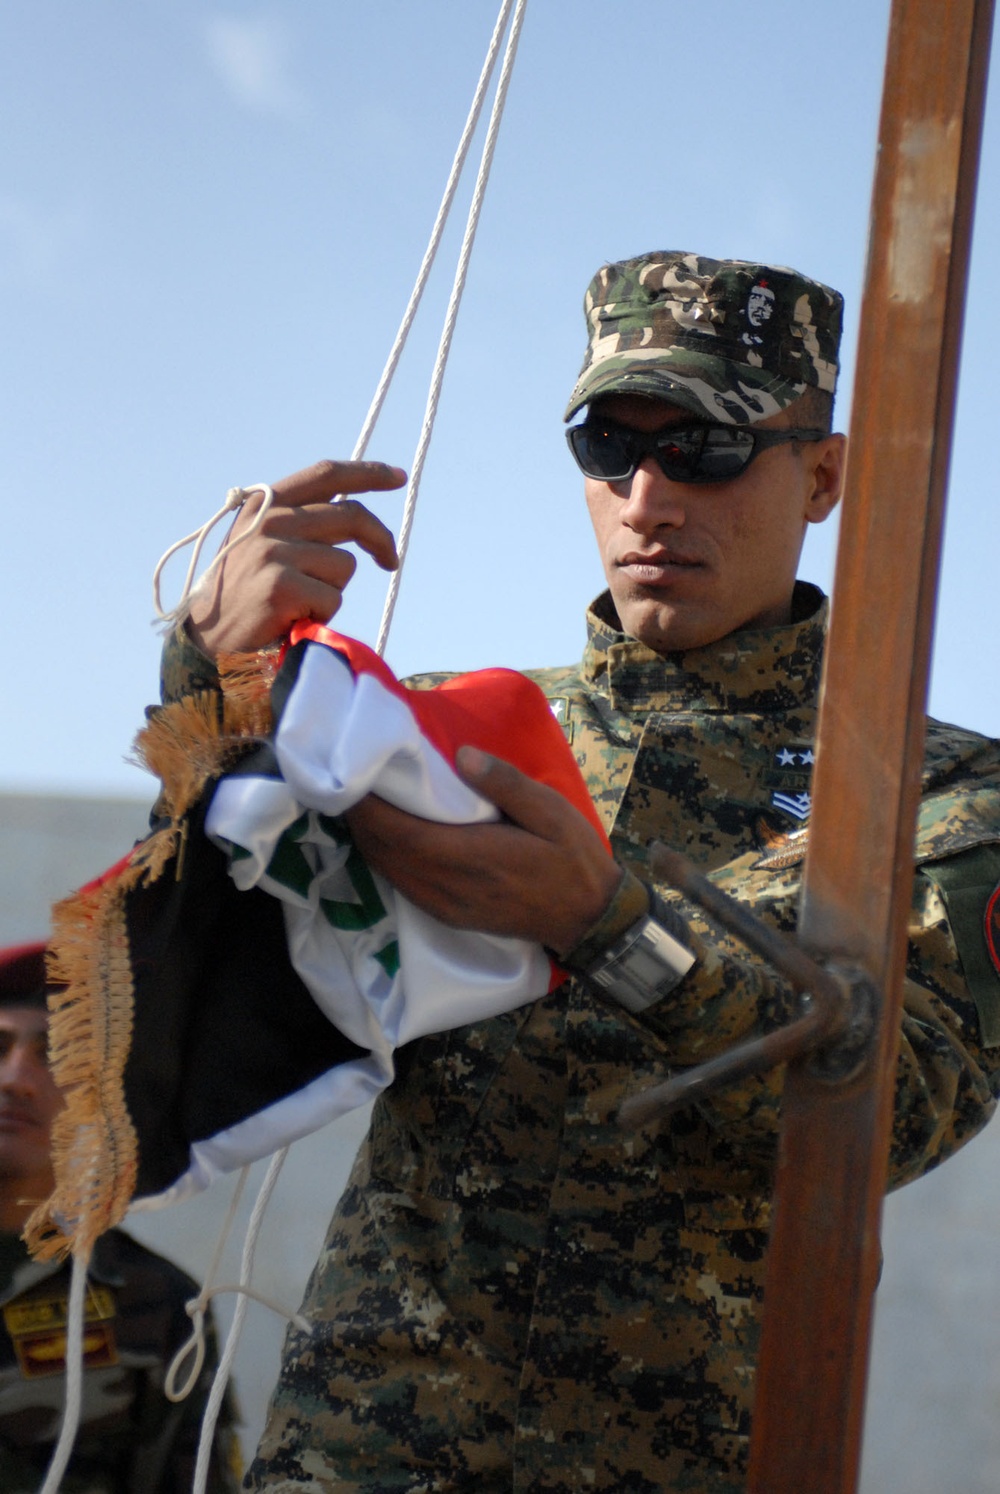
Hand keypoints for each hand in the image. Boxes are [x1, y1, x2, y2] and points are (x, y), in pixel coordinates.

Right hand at [187, 459, 405, 656]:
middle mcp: (269, 520)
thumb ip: (297, 523)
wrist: (207, 640)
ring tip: (300, 604)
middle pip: (350, 516)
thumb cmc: (242, 595)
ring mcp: (274, 551)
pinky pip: (333, 597)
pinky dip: (323, 614)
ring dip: (333, 590)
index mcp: (265, 503)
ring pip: (344, 564)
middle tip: (391, 561)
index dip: (367, 473)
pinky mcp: (282, 585)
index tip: (397, 478)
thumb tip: (352, 514)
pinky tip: (293, 620)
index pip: (325, 475)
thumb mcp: (261, 543)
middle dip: (380, 540)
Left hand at [345, 746, 621, 958]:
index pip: (400, 832)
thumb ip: (505, 784)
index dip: (368, 808)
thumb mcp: (551, 812)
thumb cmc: (572, 860)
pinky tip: (386, 836)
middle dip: (360, 818)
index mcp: (471, 856)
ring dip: (369, 838)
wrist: (587, 919)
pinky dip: (385, 858)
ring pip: (388, 870)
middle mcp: (449, 885)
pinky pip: (401, 885)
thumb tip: (462, 754)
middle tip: (345, 779)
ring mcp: (445, 905)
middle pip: (384, 851)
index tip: (350, 776)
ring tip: (360, 802)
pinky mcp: (447, 915)